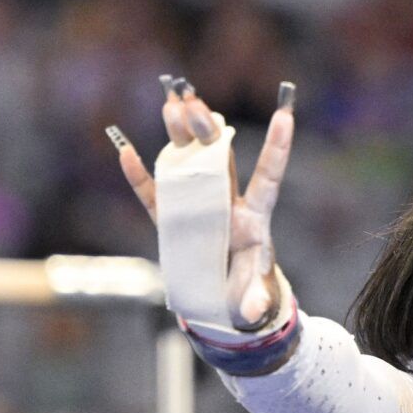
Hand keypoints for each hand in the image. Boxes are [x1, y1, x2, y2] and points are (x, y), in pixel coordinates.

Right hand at [109, 78, 295, 330]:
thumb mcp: (254, 299)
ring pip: (188, 164)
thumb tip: (253, 312)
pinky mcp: (172, 222)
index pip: (268, 176)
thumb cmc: (247, 294)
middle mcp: (227, 203)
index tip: (287, 114)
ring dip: (179, 135)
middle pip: (220, 159)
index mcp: (254, 218)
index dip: (277, 147)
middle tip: (193, 100)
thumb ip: (254, 301)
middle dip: (207, 129)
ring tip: (171, 102)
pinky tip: (126, 150)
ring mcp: (198, 208)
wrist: (224, 302)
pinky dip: (140, 177)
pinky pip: (154, 195)